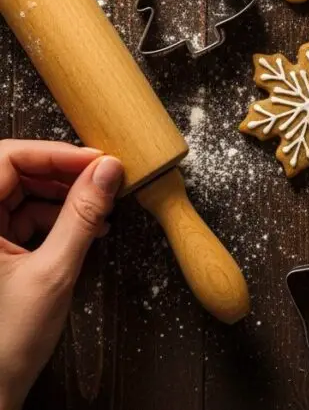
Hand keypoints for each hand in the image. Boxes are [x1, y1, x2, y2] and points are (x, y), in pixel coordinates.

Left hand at [0, 141, 122, 409]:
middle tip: (102, 178)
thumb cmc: (4, 345)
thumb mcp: (53, 273)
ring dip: (63, 197)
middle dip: (62, 174)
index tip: (94, 159)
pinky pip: (23, 218)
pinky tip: (86, 228)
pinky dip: (55, 219)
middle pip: (16, 173)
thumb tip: (107, 171)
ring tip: (100, 207)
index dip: (53, 153)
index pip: (7, 158)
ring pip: (22, 194)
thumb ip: (82, 216)